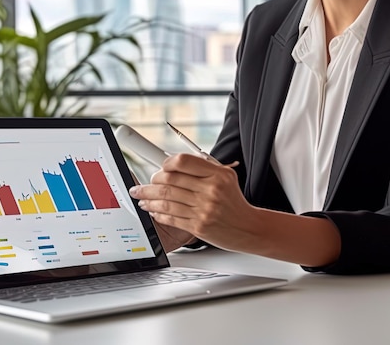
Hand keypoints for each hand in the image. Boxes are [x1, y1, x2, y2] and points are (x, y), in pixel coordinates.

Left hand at [128, 153, 257, 251]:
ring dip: (149, 198)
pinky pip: (171, 217)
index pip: (183, 161)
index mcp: (217, 174)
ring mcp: (204, 209)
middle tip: (144, 184)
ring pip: (167, 199)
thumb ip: (203, 168)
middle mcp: (211, 190)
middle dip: (151, 182)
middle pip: (170, 180)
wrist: (249, 228)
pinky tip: (153, 210)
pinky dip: (158, 213)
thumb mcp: (226, 177)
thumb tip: (174, 162)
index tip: (159, 166)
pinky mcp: (199, 226)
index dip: (166, 163)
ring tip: (140, 197)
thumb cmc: (234, 201)